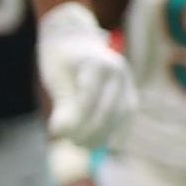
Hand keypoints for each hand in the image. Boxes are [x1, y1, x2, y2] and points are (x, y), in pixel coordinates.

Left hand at [37, 1, 133, 145]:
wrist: (76, 38)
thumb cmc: (60, 59)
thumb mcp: (56, 77)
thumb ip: (62, 104)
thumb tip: (60, 134)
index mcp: (98, 63)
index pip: (88, 97)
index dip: (74, 118)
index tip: (57, 133)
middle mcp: (118, 73)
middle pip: (108, 108)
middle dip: (90, 131)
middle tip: (71, 145)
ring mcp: (127, 83)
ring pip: (121, 115)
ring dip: (104, 135)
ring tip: (83, 147)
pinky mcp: (130, 94)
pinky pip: (127, 117)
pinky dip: (116, 132)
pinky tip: (103, 145)